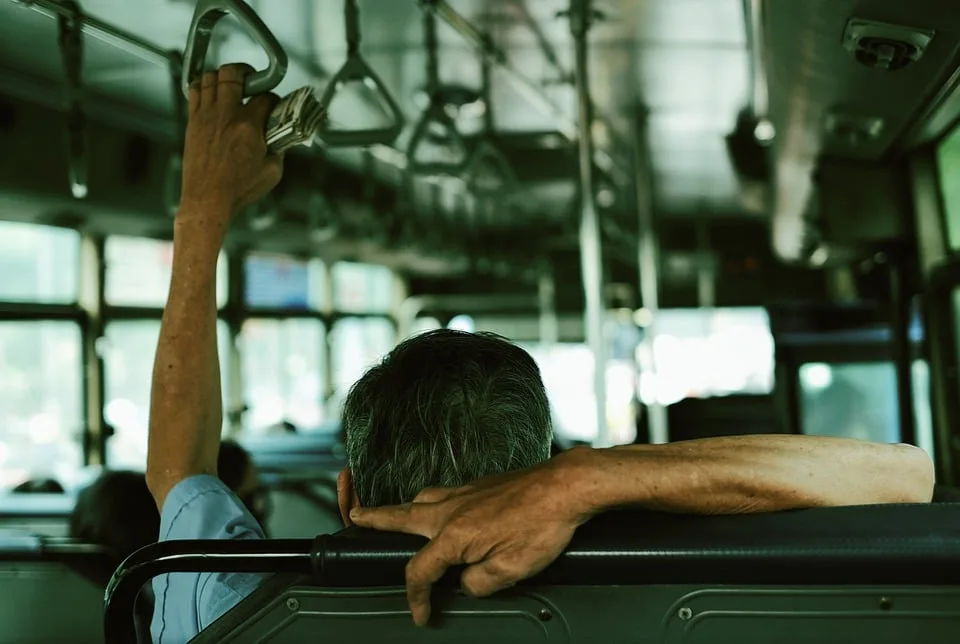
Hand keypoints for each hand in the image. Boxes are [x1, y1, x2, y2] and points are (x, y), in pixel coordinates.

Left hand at [179, 63, 283, 232]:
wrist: (207, 200)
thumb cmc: (239, 189)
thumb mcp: (272, 171)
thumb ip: (279, 149)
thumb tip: (279, 137)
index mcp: (249, 126)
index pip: (265, 97)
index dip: (273, 98)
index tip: (274, 104)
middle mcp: (226, 115)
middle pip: (232, 73)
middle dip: (246, 72)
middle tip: (252, 78)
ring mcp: (206, 116)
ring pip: (210, 77)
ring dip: (223, 76)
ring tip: (231, 84)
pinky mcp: (193, 123)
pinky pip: (195, 91)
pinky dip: (204, 85)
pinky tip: (212, 93)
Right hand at [349, 453, 592, 625]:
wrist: (565, 486)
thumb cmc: (543, 524)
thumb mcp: (510, 570)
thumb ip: (478, 584)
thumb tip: (466, 583)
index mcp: (453, 534)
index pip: (419, 571)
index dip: (415, 598)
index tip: (420, 613)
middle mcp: (451, 508)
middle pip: (399, 516)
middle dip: (374, 519)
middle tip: (356, 517)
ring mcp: (464, 491)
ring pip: (421, 500)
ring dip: (401, 509)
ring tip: (390, 515)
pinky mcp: (480, 484)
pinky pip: (444, 493)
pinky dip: (431, 502)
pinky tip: (441, 508)